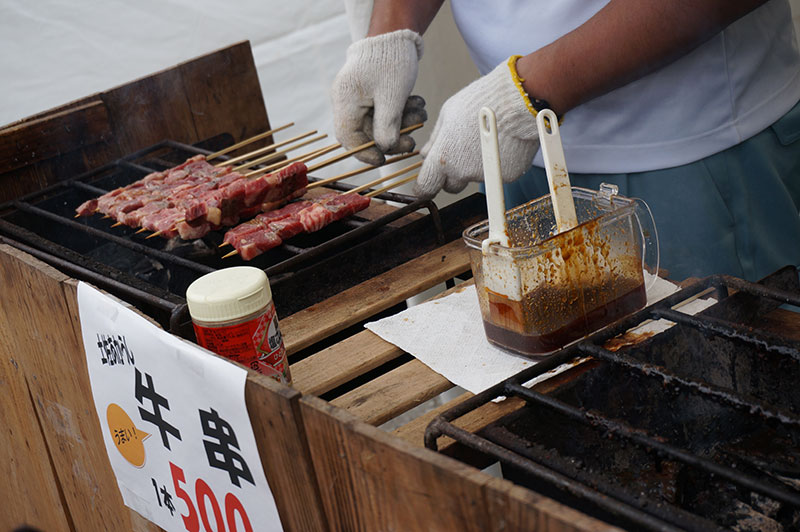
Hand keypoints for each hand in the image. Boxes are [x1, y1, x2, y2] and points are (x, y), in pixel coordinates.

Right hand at [331, 29, 427, 164]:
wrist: (396, 34)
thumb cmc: (392, 61)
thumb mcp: (393, 96)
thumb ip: (387, 126)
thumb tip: (385, 150)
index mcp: (345, 101)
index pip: (348, 138)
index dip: (365, 153)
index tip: (384, 159)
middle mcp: (347, 101)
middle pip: (366, 133)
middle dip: (392, 137)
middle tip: (412, 140)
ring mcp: (359, 98)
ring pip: (378, 124)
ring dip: (401, 123)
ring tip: (420, 112)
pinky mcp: (371, 95)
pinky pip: (385, 112)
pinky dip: (401, 112)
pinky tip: (417, 104)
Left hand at [414, 57, 539, 198]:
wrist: (518, 101)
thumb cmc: (481, 101)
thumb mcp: (448, 113)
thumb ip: (435, 139)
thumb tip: (425, 153)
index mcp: (443, 158)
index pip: (426, 187)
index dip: (424, 188)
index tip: (425, 187)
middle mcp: (463, 172)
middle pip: (451, 186)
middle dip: (452, 175)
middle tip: (461, 153)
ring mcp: (486, 175)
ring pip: (475, 178)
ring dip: (476, 166)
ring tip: (485, 139)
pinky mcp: (507, 175)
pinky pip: (496, 173)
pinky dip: (497, 162)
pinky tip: (502, 142)